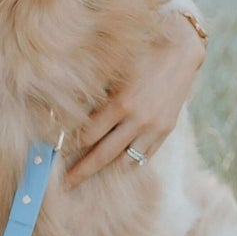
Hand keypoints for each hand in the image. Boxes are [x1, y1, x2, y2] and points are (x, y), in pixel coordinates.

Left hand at [63, 14, 205, 188]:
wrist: (181, 49)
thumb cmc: (140, 53)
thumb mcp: (113, 69)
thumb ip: (94, 93)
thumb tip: (66, 110)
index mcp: (120, 104)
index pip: (87, 135)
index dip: (69, 146)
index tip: (55, 152)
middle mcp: (138, 120)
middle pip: (103, 155)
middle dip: (81, 172)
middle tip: (65, 186)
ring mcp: (154, 128)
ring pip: (125, 160)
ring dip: (107, 168)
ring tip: (91, 174)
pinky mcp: (166, 130)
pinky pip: (145, 154)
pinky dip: (129, 160)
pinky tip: (117, 164)